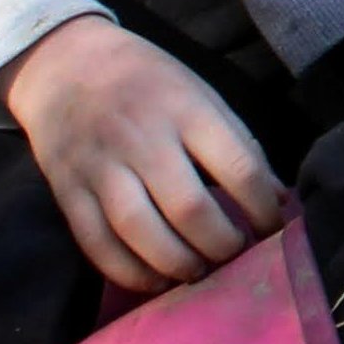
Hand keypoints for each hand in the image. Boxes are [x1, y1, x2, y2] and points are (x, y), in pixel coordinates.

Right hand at [0, 14, 284, 294]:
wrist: (66, 64)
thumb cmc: (149, 83)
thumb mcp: (202, 95)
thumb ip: (237, 145)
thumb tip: (277, 199)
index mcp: (186, 109)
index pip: (238, 167)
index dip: (262, 208)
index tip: (271, 228)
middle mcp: (142, 138)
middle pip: (189, 208)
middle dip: (221, 244)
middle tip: (234, 254)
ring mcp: (100, 166)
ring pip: (139, 230)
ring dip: (177, 263)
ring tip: (199, 271)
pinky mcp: (68, 190)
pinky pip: (96, 243)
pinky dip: (129, 272)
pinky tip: (156, 280)